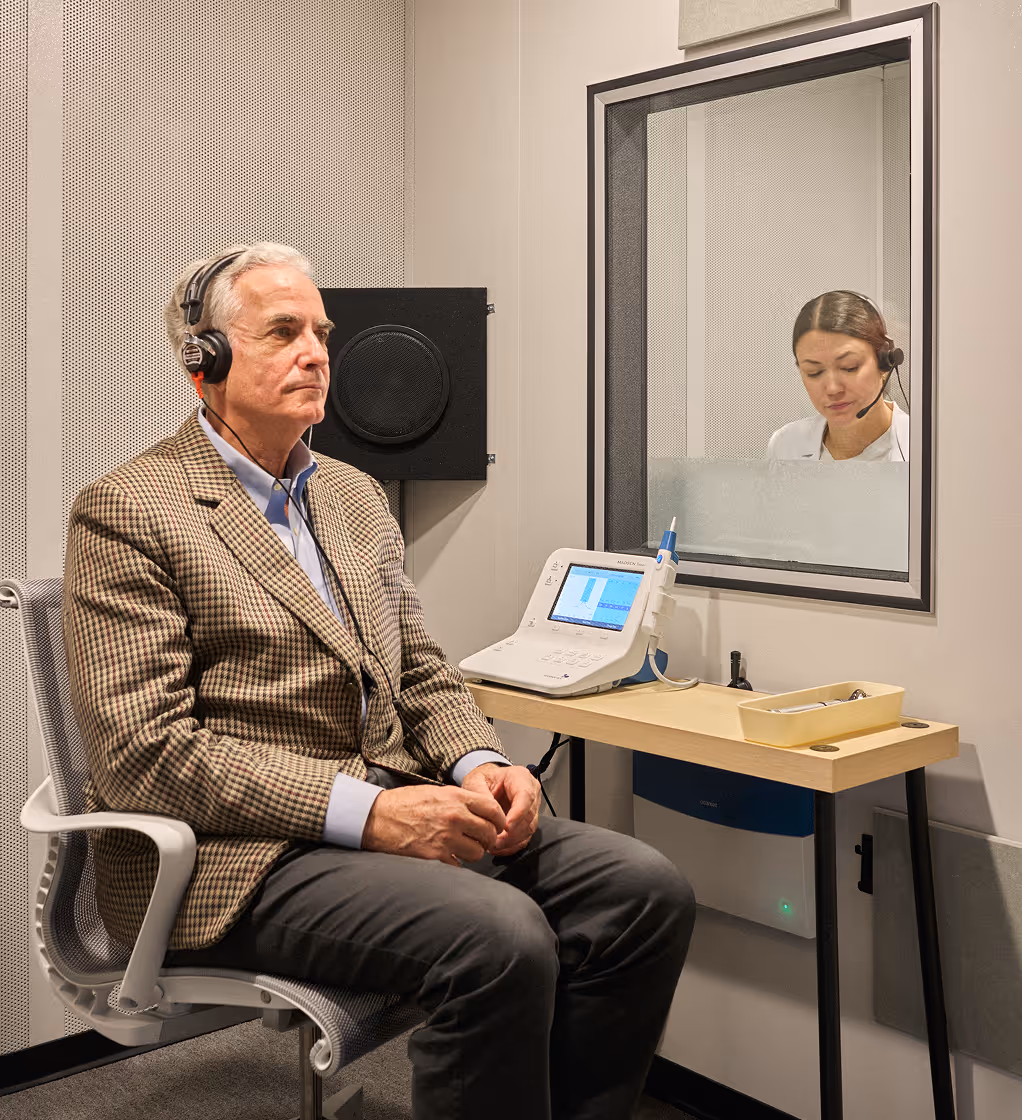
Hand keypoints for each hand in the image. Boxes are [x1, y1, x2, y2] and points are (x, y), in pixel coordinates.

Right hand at [362, 785, 505, 865]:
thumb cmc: (405, 803)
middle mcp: (455, 817)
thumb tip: (481, 811)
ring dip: (473, 852)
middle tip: (482, 840)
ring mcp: (446, 837)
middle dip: (489, 839)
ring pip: (477, 852)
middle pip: (489, 833)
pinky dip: (457, 862)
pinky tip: (449, 856)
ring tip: (464, 848)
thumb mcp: (436, 792)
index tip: (498, 825)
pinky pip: (459, 864)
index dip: (499, 820)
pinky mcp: (435, 855)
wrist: (378, 817)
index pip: (493, 809)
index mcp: (456, 798)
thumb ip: (460, 801)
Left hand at [461, 763, 539, 855]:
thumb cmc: (483, 779)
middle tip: (494, 840)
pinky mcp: (527, 821)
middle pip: (529, 816)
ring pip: (529, 829)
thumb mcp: (476, 780)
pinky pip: (525, 837)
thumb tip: (489, 812)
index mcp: (520, 777)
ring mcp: (531, 807)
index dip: (518, 814)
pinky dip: (512, 845)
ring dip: (511, 841)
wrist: (486, 783)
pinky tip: (499, 847)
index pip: (526, 796)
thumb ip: (481, 793)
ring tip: (493, 844)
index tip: (506, 827)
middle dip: (512, 832)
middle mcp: (530, 792)